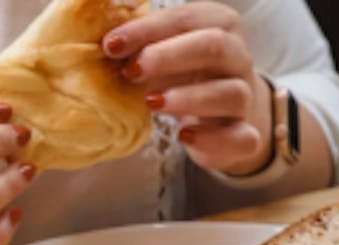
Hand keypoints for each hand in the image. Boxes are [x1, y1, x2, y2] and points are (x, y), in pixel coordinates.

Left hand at [102, 2, 271, 175]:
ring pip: (232, 93)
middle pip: (215, 47)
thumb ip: (136, 33)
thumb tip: (93, 13)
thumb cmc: (181, 72)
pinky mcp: (244, 134)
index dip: (147, 29)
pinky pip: (243, 137)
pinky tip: (184, 137)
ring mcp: (245, 97)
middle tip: (130, 71)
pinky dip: (213, 138)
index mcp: (218, 24)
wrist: (217, 114)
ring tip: (151, 103)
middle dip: (168, 57)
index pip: (186, 18)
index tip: (111, 45)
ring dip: (189, 98)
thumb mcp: (160, 44)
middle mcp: (238, 58)